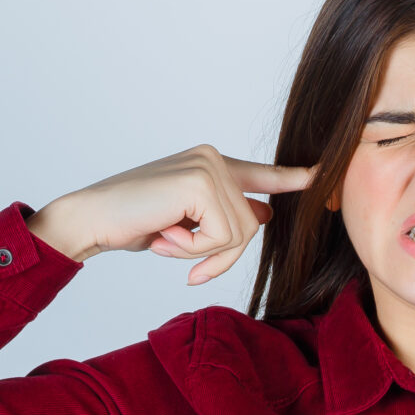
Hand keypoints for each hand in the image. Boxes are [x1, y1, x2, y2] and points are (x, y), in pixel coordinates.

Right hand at [33, 145, 314, 286]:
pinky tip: (163, 235)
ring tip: (166, 238)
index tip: (322, 174)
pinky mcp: (201, 184)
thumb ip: (224, 216)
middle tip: (179, 252)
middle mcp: (213, 158)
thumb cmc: (133, 222)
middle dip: (218, 255)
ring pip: (237, 236)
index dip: (293, 178)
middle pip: (251, 226)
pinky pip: (220, 238)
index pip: (261, 173)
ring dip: (200, 253)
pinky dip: (191, 250)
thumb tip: (264, 216)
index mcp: (211, 164)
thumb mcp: (187, 222)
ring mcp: (208, 167)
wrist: (92, 218)